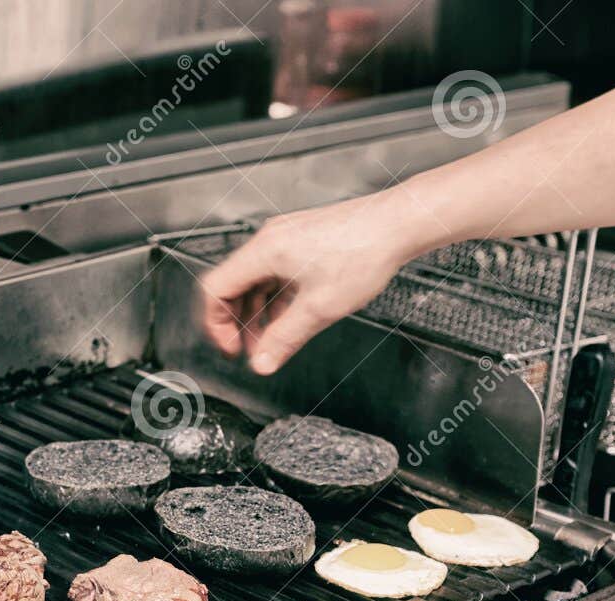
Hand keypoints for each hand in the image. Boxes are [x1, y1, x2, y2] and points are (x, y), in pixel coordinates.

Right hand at [201, 192, 427, 375]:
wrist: (398, 224)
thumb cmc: (365, 252)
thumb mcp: (319, 308)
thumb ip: (284, 339)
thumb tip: (262, 362)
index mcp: (265, 251)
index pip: (216, 289)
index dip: (216, 324)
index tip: (230, 347)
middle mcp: (270, 240)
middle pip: (233, 286)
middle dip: (237, 322)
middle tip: (250, 350)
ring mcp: (286, 238)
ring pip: (255, 281)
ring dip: (258, 313)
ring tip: (270, 341)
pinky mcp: (302, 241)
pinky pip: (275, 274)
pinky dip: (275, 299)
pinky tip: (289, 320)